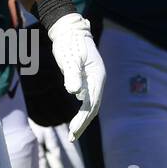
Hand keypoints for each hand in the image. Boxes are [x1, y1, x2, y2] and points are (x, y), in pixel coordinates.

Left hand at [46, 12, 105, 140]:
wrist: (69, 30)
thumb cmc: (69, 43)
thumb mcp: (69, 58)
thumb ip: (72, 75)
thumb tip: (75, 92)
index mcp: (97, 76)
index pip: (92, 103)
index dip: (83, 118)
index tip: (74, 130)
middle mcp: (98, 80)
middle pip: (94, 107)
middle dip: (83, 123)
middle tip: (72, 137)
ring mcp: (93, 81)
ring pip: (91, 105)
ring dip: (83, 120)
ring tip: (73, 134)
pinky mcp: (86, 80)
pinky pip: (87, 100)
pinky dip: (82, 112)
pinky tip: (76, 121)